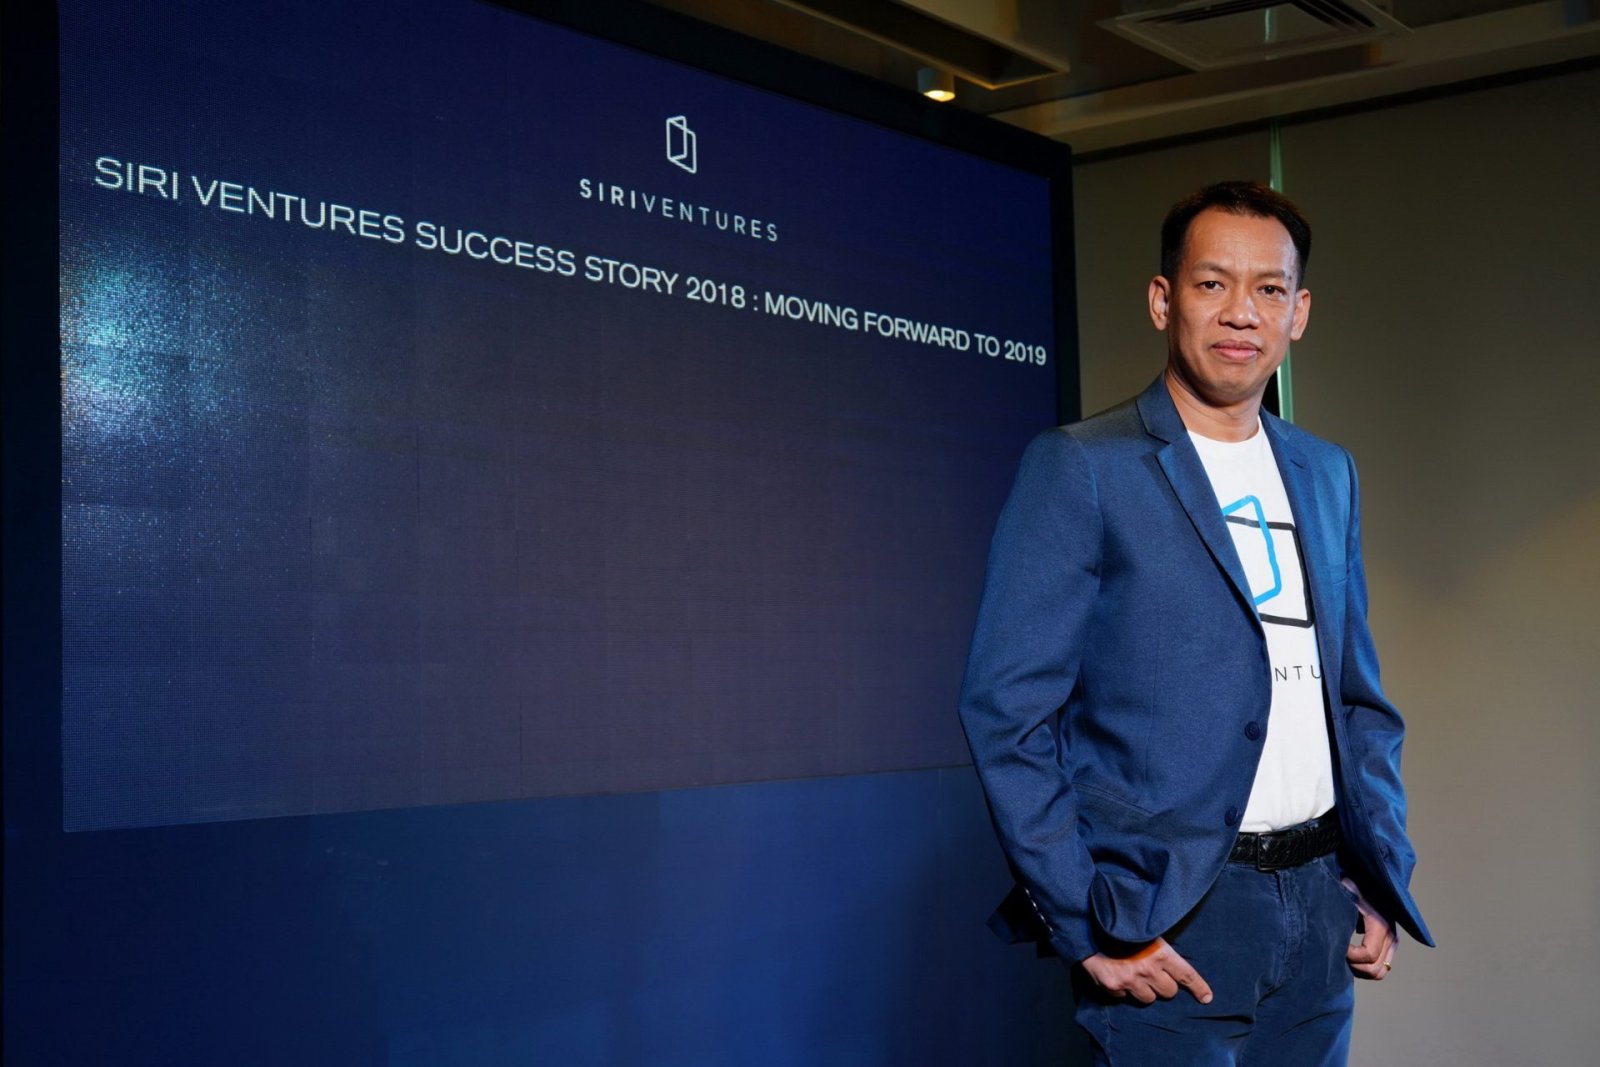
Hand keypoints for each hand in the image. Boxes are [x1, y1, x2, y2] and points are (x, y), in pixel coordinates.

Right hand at [1081, 937, 1213, 1004]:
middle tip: (1154, 974)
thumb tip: (1171, 963)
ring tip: (1134, 973)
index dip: (1199, 988)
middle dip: (1164, 985)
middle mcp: (1148, 970)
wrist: (1088, 924)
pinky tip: (1116, 973)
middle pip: (1169, 992)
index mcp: (1160, 953)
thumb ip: (1159, 948)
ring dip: (1144, 989)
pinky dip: (1123, 989)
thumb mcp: (1146, 931)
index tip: (1207, 997)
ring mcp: (1130, 980)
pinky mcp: (1112, 986)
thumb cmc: (1121, 925)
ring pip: (1148, 998)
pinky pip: (1124, 996)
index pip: (1186, 975)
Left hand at [1342, 876, 1396, 979]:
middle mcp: (1391, 935)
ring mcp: (1393, 942)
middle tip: (1337, 953)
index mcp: (1380, 924)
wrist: (1365, 881)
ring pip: (1379, 972)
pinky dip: (1364, 967)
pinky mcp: (1390, 944)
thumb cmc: (1350, 887)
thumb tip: (1329, 934)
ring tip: (1342, 955)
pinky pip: (1380, 966)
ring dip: (1359, 970)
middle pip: (1375, 969)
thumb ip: (1338, 914)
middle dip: (1353, 966)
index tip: (1335, 945)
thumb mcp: (1343, 896)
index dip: (1349, 956)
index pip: (1368, 954)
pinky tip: (1349, 955)